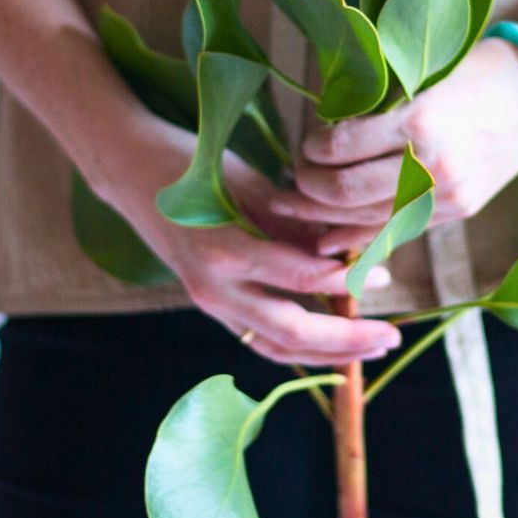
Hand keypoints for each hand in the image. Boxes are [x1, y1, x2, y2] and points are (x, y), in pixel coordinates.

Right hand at [92, 112, 402, 366]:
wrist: (128, 168)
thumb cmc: (189, 162)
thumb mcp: (248, 180)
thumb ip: (291, 218)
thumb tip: (341, 245)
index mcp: (225, 250)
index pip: (300, 277)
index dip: (347, 278)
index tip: (384, 273)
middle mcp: (214, 287)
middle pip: (291, 332)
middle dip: (345, 341)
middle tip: (389, 336)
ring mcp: (208, 300)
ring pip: (274, 346)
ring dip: (324, 354)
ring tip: (367, 349)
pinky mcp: (208, 302)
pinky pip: (257, 335)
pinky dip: (295, 344)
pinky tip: (327, 342)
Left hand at [268, 38, 517, 254]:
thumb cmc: (474, 70)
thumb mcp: (422, 73)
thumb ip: (375, 104)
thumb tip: (322, 130)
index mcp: (419, 120)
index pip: (339, 147)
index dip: (310, 148)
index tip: (305, 141)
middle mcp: (431, 164)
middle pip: (344, 192)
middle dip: (307, 188)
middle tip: (293, 175)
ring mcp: (447, 195)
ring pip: (365, 220)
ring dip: (324, 216)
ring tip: (298, 206)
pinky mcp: (457, 211)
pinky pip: (395, 231)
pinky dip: (357, 238)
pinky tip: (329, 240)